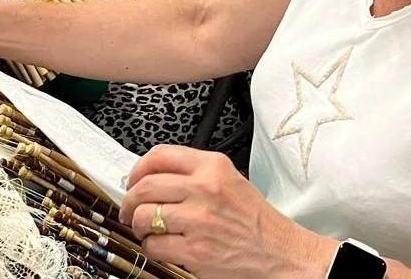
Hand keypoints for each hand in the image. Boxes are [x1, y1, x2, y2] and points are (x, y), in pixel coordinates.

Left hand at [122, 145, 332, 277]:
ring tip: (147, 229)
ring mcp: (199, 220)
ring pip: (143, 216)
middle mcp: (205, 189)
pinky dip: (152, 247)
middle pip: (144, 186)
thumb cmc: (256, 221)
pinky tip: (163, 246)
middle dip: (129, 200)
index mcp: (213, 167)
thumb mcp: (230, 180)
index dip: (137, 169)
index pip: (159, 156)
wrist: (281, 254)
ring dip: (139, 226)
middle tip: (130, 209)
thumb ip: (194, 173)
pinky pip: (154, 244)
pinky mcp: (195, 250)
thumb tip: (151, 177)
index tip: (132, 180)